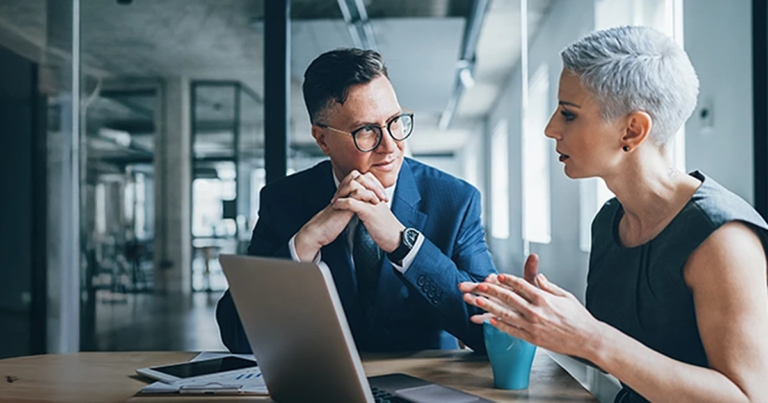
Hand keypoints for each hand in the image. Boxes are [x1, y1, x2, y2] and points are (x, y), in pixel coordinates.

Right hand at [294, 170, 389, 260]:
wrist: (320, 231)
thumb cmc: (332, 223)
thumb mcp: (346, 211)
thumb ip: (354, 204)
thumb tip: (366, 204)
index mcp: (346, 191)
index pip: (362, 178)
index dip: (374, 184)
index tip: (382, 195)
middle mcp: (344, 190)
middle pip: (362, 176)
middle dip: (376, 184)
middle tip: (384, 196)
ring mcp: (343, 194)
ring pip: (359, 181)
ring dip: (373, 189)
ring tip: (380, 200)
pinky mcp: (343, 202)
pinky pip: (356, 192)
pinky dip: (368, 195)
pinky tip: (374, 203)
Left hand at [331, 173, 403, 252]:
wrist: (396, 238)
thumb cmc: (387, 227)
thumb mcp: (378, 210)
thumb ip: (371, 202)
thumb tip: (360, 200)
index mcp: (379, 193)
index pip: (364, 177)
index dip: (351, 182)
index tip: (342, 191)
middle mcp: (376, 194)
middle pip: (358, 179)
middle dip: (344, 185)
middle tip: (336, 195)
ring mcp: (373, 202)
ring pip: (354, 188)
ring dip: (340, 193)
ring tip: (334, 201)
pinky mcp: (369, 212)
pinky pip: (351, 202)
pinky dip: (341, 203)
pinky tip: (336, 206)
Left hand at [458, 270, 602, 357]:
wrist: (586, 339)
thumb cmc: (578, 317)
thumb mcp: (565, 296)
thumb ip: (548, 286)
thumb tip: (538, 277)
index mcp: (544, 298)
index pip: (521, 285)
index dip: (507, 280)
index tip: (497, 276)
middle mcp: (536, 311)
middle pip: (509, 298)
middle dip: (492, 290)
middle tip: (479, 285)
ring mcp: (532, 326)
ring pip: (506, 314)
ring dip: (490, 307)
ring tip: (477, 301)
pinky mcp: (532, 338)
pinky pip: (512, 330)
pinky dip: (500, 325)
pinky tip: (490, 320)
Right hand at [465, 255, 539, 322]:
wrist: (535, 312)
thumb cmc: (532, 296)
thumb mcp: (531, 283)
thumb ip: (530, 271)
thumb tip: (533, 256)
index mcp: (505, 284)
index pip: (496, 280)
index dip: (492, 279)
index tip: (489, 278)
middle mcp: (499, 293)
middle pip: (484, 289)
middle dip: (473, 287)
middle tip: (463, 286)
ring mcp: (497, 304)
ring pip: (483, 302)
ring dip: (473, 300)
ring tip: (465, 297)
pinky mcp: (497, 315)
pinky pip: (487, 317)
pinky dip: (480, 318)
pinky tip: (473, 319)